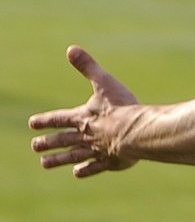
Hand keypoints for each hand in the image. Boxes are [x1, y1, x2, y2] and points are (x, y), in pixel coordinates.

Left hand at [29, 46, 139, 177]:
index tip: (32, 123)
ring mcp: (96, 151)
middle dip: (48, 142)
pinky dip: (84, 169)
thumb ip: (88, 67)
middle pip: (62, 140)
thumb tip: (71, 49)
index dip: (45, 120)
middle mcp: (85, 136)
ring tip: (44, 163)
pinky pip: (93, 167)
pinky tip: (77, 172)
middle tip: (35, 146)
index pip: (58, 118)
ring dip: (58, 159)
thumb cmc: (121, 106)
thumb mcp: (104, 83)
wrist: (136, 132)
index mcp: (82, 117)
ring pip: (72, 156)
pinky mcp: (109, 161)